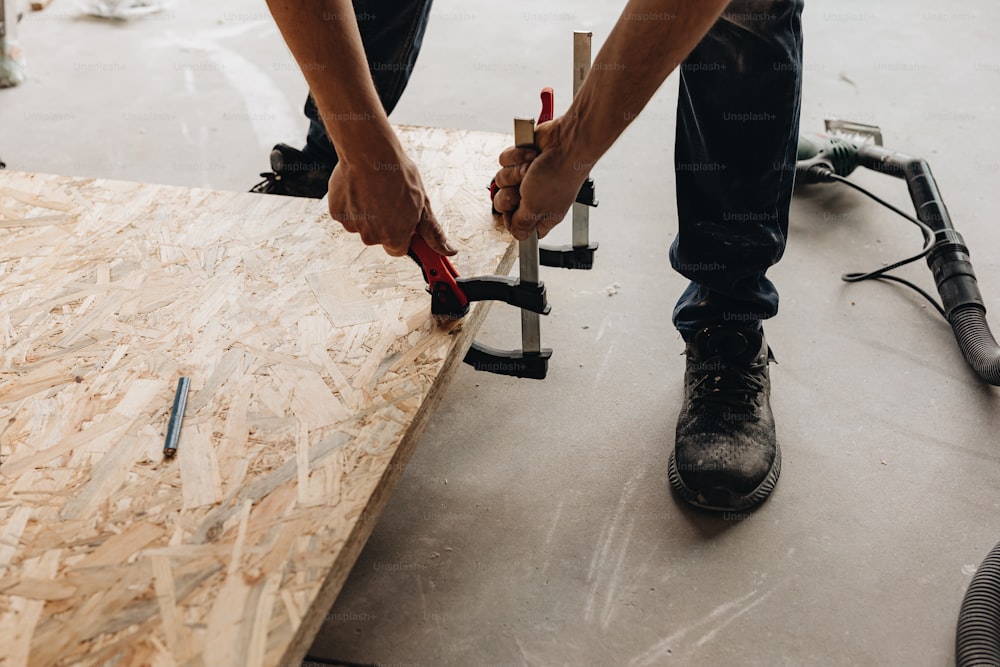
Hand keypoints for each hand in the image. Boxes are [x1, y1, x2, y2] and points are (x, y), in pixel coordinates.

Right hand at [327, 150, 455, 256]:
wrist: (369, 152)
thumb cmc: (397, 175)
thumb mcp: (423, 204)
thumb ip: (433, 232)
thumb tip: (448, 251)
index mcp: (394, 238)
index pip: (399, 249)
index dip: (402, 234)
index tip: (404, 222)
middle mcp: (371, 237)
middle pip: (379, 237)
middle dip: (384, 221)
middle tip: (390, 198)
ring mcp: (352, 225)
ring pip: (362, 224)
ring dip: (367, 211)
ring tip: (375, 188)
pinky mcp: (337, 213)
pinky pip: (346, 212)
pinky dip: (352, 202)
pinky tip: (360, 186)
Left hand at [491, 119, 590, 240]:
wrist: (566, 143)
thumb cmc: (558, 175)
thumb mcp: (535, 208)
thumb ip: (522, 224)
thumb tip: (518, 235)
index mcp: (542, 215)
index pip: (519, 228)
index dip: (511, 221)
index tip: (513, 212)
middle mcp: (534, 197)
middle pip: (503, 203)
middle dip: (510, 193)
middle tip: (524, 189)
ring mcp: (526, 176)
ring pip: (501, 180)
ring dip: (515, 172)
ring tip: (531, 168)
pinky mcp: (521, 158)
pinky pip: (504, 160)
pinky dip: (516, 156)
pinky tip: (532, 155)